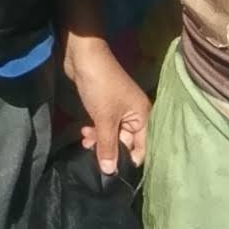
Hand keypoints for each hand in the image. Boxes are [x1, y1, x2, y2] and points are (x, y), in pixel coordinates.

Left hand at [62, 22, 149, 164]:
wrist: (84, 56)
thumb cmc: (100, 87)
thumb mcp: (104, 119)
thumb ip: (108, 146)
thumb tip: (110, 172)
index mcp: (143, 117)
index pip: (142, 148)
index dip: (128, 160)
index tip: (113, 172)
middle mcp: (135, 115)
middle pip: (126, 143)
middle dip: (109, 149)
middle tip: (92, 154)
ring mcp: (120, 110)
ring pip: (113, 135)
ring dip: (100, 140)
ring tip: (85, 141)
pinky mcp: (106, 106)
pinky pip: (104, 126)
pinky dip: (95, 131)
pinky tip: (85, 132)